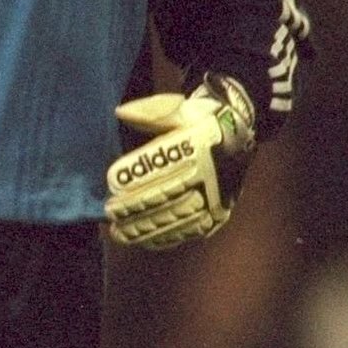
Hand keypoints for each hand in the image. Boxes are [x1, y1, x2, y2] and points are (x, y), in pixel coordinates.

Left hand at [104, 73, 256, 249]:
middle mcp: (209, 173)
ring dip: (147, 227)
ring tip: (119, 232)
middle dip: (135, 205)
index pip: (163, 160)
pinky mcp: (218, 213)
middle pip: (167, 194)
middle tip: (109, 211)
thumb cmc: (198, 119)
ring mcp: (215, 196)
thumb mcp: (178, 107)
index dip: (137, 171)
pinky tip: (144, 240)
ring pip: (176, 217)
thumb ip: (150, 112)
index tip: (112, 180)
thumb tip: (120, 112)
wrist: (238, 135)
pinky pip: (191, 229)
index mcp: (198, 143)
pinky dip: (166, 237)